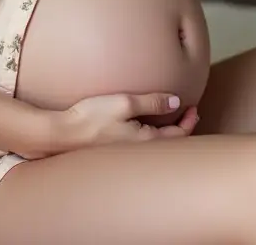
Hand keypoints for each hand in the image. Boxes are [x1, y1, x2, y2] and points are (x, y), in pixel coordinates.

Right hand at [29, 93, 199, 157]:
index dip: (189, 121)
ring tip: (170, 118)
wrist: (62, 135)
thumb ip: (152, 102)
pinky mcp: (115, 150)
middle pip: (168, 143)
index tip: (193, 106)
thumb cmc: (91, 118)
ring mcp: (126, 153)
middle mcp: (139, 151)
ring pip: (154, 144)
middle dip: (180, 129)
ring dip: (166, 132)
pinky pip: (140, 144)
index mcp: (145, 141)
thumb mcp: (124, 103)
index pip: (178, 135)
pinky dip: (150, 134)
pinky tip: (143, 125)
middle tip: (188, 113)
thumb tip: (177, 102)